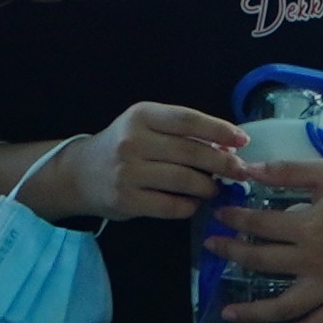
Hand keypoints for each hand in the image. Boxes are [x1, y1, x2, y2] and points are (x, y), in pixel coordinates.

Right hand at [42, 101, 245, 227]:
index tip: (243, 140)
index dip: (219, 129)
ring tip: (214, 189)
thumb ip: (180, 133)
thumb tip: (227, 146)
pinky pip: (170, 206)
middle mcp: (132, 141)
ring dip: (207, 187)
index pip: (187, 120)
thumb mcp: (144, 127)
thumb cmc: (122, 147)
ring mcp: (128, 172)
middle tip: (240, 172)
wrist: (79, 173)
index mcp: (141, 116)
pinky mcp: (126, 200)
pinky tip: (192, 204)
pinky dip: (188, 206)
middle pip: (190, 152)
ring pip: (183, 180)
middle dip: (222, 163)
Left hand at [206, 152, 322, 322]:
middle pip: (262, 263)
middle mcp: (315, 262)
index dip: (235, 220)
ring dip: (252, 311)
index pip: (259, 226)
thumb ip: (285, 171)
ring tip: (228, 313)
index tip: (219, 217)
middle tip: (213, 248)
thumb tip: (246, 169)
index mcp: (309, 227)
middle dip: (231, 254)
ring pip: (283, 306)